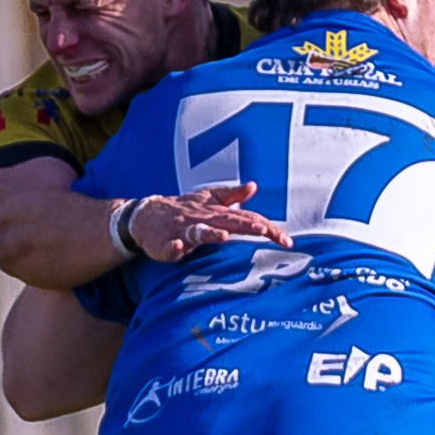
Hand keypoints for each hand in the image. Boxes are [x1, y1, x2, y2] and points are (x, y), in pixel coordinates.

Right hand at [128, 184, 292, 262]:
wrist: (147, 215)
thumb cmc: (184, 208)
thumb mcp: (209, 199)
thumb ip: (232, 195)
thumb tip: (254, 186)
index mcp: (217, 212)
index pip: (247, 218)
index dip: (267, 228)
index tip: (287, 240)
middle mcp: (203, 218)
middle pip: (228, 221)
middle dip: (247, 226)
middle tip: (265, 231)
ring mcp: (183, 229)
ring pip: (197, 231)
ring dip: (210, 233)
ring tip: (223, 236)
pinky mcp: (166, 241)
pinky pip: (170, 245)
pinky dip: (174, 246)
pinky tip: (178, 247)